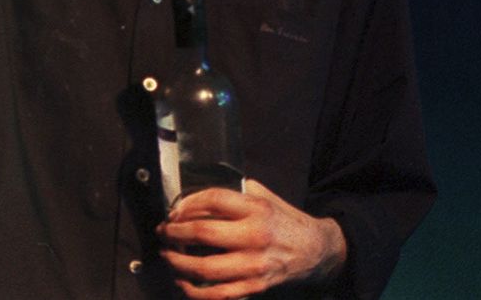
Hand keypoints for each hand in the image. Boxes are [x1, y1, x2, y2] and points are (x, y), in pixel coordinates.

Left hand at [156, 179, 346, 298]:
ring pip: (205, 268)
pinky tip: (183, 282)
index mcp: (256, 209)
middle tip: (163, 232)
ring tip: (167, 256)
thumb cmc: (286, 221)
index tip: (174, 210)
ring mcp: (254, 264)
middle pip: (203, 233)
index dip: (187, 204)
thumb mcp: (266, 197)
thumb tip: (200, 193)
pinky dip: (194, 292)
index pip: (213, 200)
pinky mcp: (255, 286)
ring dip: (178, 263)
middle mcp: (255, 235)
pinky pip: (217, 295)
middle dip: (174, 233)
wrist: (317, 251)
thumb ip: (237, 192)